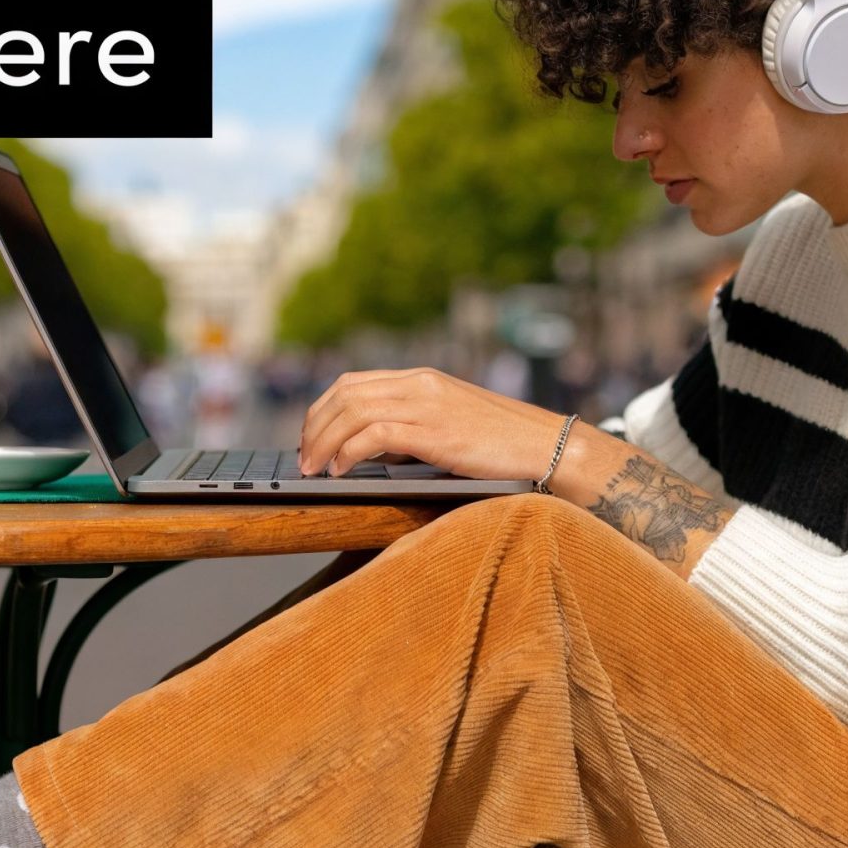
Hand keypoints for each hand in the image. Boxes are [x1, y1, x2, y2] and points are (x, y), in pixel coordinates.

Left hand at [297, 367, 572, 481]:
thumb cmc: (500, 443)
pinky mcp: (435, 432)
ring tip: (314, 467)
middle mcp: (419, 384)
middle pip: (344, 394)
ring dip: (324, 441)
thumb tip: (368, 449)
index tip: (309, 437)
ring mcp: (427, 405)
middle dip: (314, 426)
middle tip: (302, 457)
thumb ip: (410, 427)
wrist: (545, 445)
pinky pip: (376, 435)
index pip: (352, 383)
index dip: (321, 409)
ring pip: (353, 411)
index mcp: (420, 378)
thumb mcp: (448, 424)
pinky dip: (350, 451)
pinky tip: (342, 469)